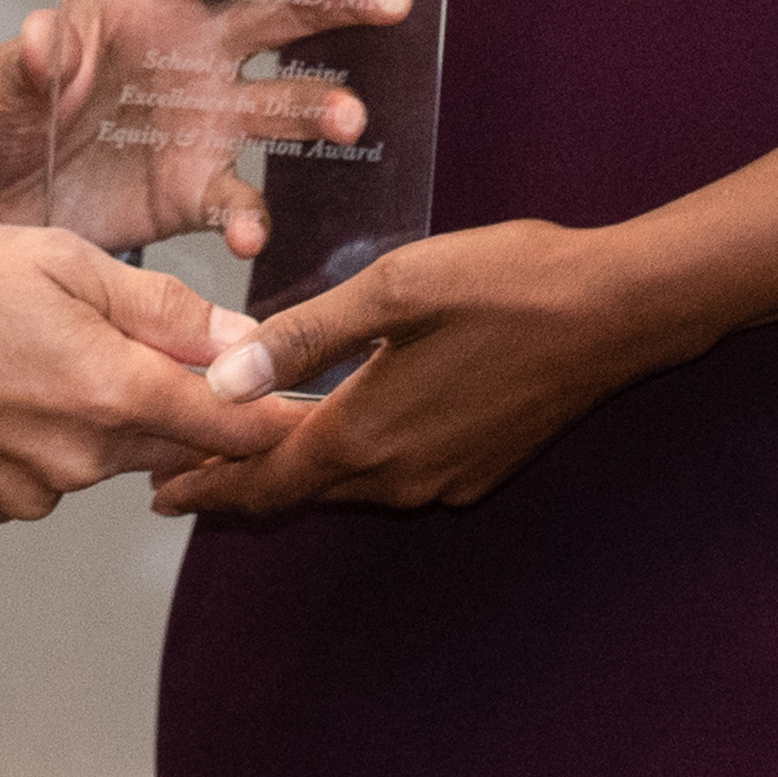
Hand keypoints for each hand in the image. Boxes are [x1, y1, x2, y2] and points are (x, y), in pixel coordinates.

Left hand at [0, 0, 416, 256]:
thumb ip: (26, 64)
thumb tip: (38, 37)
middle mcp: (194, 53)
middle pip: (281, 13)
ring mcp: (204, 121)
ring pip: (286, 103)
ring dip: (323, 108)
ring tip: (348, 119)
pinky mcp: (195, 189)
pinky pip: (237, 199)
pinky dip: (248, 218)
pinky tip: (249, 236)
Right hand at [0, 219, 304, 521]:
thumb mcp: (58, 257)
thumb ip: (160, 306)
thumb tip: (239, 338)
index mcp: (108, 391)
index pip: (233, 426)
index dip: (279, 414)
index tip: (314, 408)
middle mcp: (79, 459)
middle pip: (174, 440)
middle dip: (180, 396)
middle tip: (146, 336)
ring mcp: (32, 490)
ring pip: (112, 453)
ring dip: (109, 409)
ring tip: (44, 343)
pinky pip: (55, 471)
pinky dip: (53, 432)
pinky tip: (5, 382)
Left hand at [147, 221, 713, 519]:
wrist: (618, 312)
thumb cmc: (508, 284)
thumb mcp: (393, 289)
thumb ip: (304, 337)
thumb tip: (225, 380)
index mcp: (368, 433)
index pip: (264, 480)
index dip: (207, 488)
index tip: (159, 492)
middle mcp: (402, 475)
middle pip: (300, 492)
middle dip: (240, 484)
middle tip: (186, 469)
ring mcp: (445, 479)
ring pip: (347, 486)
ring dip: (296, 472)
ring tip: (251, 447)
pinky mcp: (478, 470)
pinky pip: (392, 477)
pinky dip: (350, 463)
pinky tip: (343, 427)